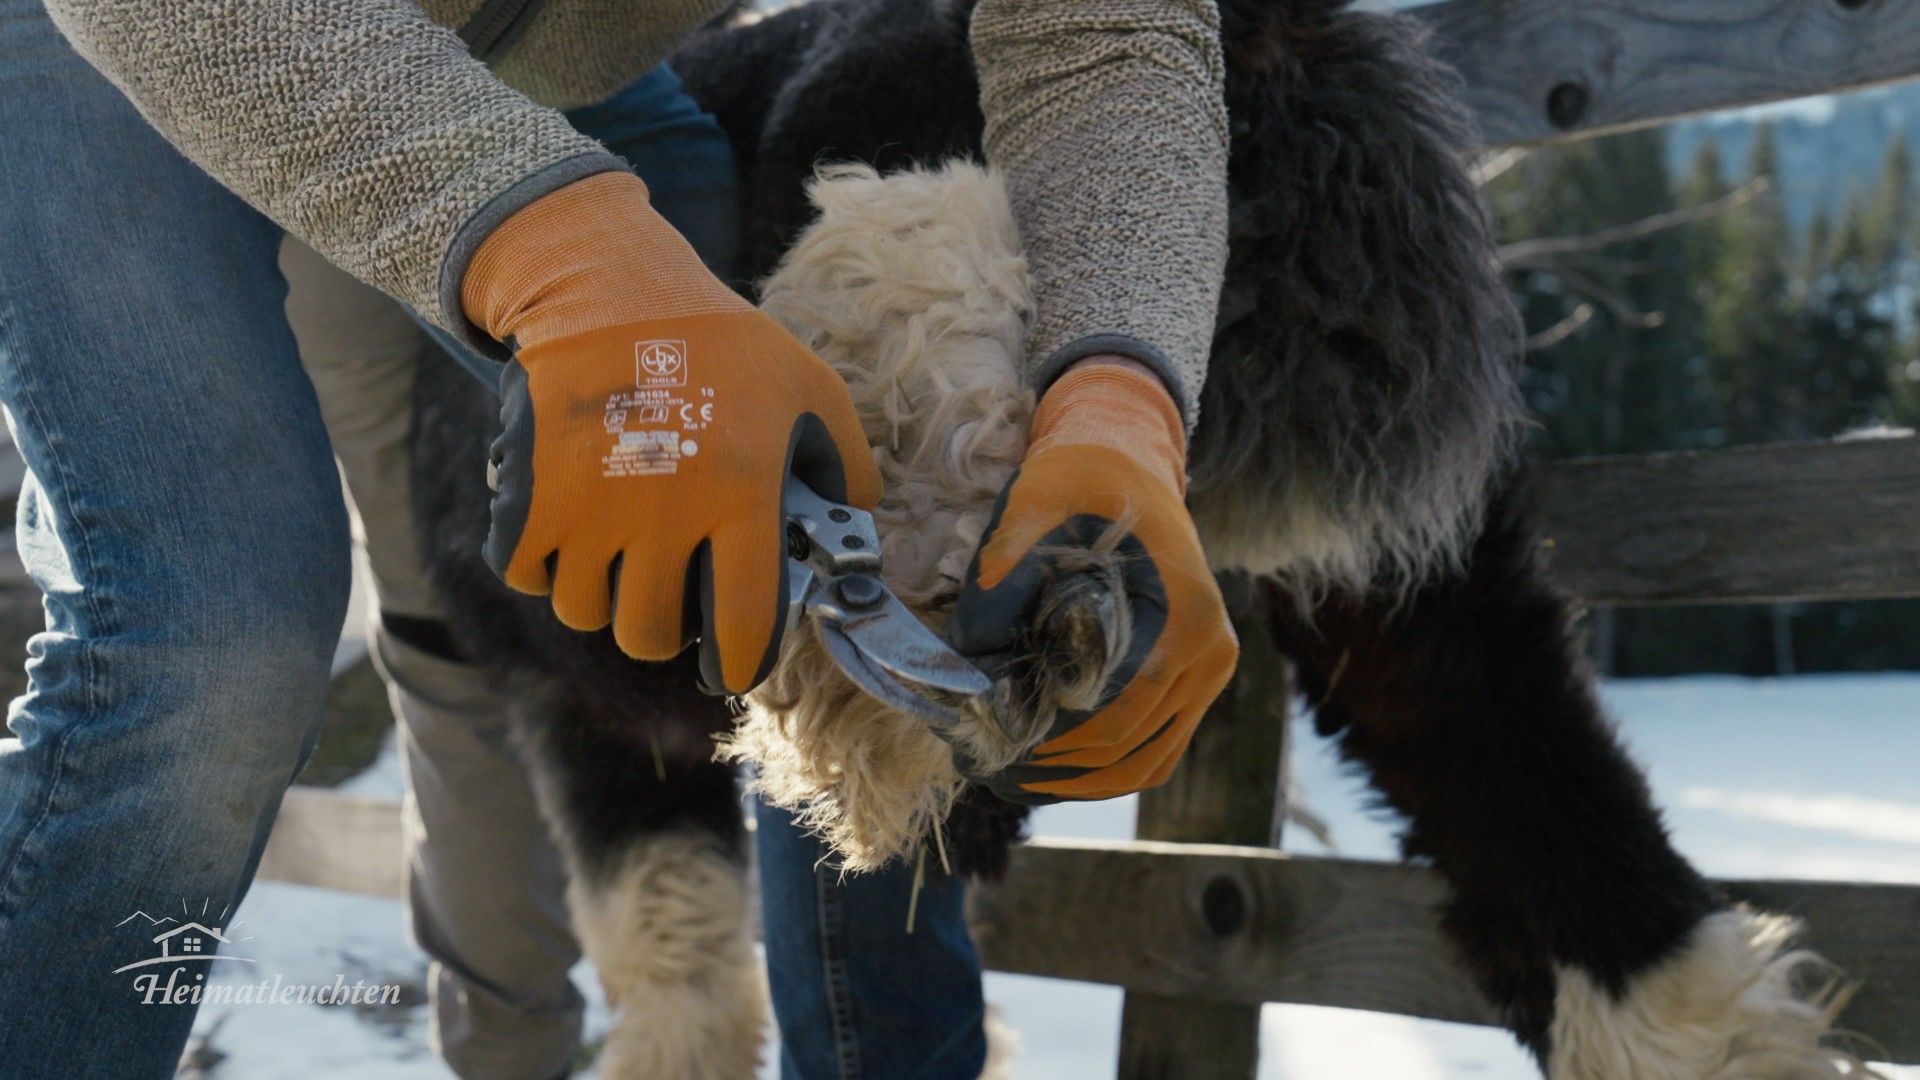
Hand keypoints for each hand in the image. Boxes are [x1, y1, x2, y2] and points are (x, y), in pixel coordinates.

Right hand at [465, 172, 880, 693]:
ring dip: (605, 596)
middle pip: (650, 633)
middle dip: (665, 626)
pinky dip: (545, 565)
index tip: (734, 666)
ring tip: (623, 553)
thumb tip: (853, 542)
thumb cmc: (722, 345)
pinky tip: (573, 529)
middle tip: (672, 594)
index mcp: (741, 495)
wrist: (609, 290)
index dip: (740, 662)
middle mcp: (662, 514)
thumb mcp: (811, 390)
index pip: (743, 625)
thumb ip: (847, 470)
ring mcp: (588, 510)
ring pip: (587, 612)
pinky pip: (529, 576)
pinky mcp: (528, 497)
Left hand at [949, 358, 1237, 800]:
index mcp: (1182, 614)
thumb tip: (969, 672)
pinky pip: (1156, 750)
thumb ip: (1001, 584)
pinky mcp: (1199, 681)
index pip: (1114, 713)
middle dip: (1054, 766)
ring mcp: (1211, 669)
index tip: (990, 748)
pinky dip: (1106, 769)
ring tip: (1012, 777)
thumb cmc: (1075, 485)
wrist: (1125, 463)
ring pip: (1145, 762)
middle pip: (1127, 746)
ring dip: (1079, 779)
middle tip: (987, 770)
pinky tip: (1053, 768)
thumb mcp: (1029, 516)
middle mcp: (1210, 650)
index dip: (1049, 742)